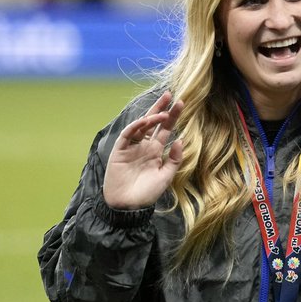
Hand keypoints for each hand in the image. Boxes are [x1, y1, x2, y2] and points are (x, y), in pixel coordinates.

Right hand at [103, 92, 184, 208]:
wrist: (129, 206)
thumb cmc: (147, 193)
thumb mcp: (166, 176)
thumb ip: (174, 159)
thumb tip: (180, 139)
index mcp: (155, 151)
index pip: (165, 130)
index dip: (172, 117)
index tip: (181, 103)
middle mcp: (143, 146)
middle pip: (152, 122)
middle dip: (161, 108)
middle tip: (170, 94)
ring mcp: (131, 147)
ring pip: (140, 126)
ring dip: (151, 117)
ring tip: (164, 112)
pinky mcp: (119, 151)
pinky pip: (127, 135)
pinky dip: (136, 127)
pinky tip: (146, 121)